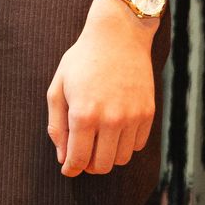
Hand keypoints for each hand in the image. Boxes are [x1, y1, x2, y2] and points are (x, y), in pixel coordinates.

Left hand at [45, 0, 156, 175]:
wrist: (118, 35)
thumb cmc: (83, 60)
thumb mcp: (58, 87)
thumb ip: (56, 126)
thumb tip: (63, 158)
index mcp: (83, 114)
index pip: (78, 160)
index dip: (70, 169)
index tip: (68, 168)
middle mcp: (110, 120)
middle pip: (101, 166)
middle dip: (88, 166)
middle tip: (82, 154)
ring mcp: (132, 117)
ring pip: (120, 159)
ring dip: (107, 156)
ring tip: (98, 140)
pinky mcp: (148, 114)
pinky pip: (136, 145)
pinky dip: (124, 144)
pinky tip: (115, 129)